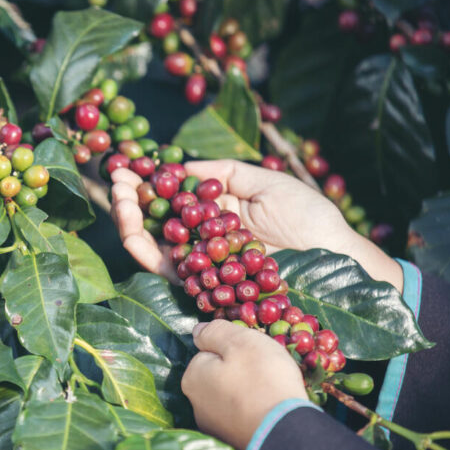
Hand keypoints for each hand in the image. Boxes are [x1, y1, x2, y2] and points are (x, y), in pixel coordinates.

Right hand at [110, 160, 402, 290]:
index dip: (147, 180)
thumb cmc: (309, 218)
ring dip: (128, 222)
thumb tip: (180, 165)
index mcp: (216, 211)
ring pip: (152, 244)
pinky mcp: (203, 286)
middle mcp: (202, 237)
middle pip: (154, 219)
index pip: (171, 194)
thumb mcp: (266, 182)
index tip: (128, 163)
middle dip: (130, 198)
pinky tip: (132, 232)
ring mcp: (200, 262)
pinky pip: (166, 271)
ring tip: (119, 199)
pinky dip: (145, 252)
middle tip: (115, 178)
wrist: (334, 258)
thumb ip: (224, 173)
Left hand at [183, 320, 308, 449]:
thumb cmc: (262, 380)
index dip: (233, 350)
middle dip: (240, 373)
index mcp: (192, 378)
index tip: (254, 355)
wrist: (286, 433)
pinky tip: (271, 413)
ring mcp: (214, 428)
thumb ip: (216, 332)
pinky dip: (255, 413)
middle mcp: (196, 405)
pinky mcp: (233, 443)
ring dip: (248, 393)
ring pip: (232, 398)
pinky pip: (244, 418)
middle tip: (267, 373)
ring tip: (272, 393)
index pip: (209, 353)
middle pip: (219, 376)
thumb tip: (198, 331)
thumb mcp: (240, 341)